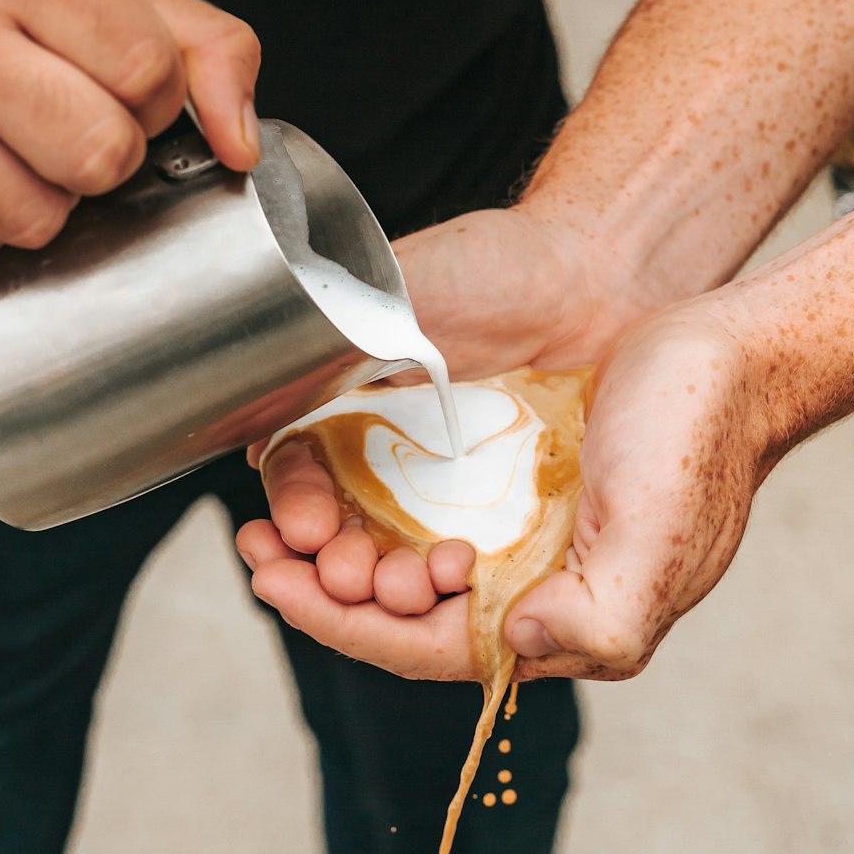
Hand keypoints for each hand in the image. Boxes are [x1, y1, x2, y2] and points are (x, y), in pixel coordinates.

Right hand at [0, 0, 260, 276]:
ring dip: (45, 203)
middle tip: (69, 124)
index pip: (146, 71)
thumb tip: (241, 147)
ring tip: (12, 148)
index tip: (121, 87)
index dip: (154, 99)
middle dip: (107, 156)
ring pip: (36, 222)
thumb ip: (208, 50)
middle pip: (99, 156)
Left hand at [239, 294, 767, 681]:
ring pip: (400, 554)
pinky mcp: (506, 470)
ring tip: (288, 514)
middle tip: (268, 542)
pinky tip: (326, 469)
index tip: (272, 583)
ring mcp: (517, 526)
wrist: (732, 347)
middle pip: (402, 610)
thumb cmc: (701, 439)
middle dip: (330, 584)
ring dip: (341, 541)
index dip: (342, 625)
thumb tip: (513, 643)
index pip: (429, 650)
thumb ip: (598, 613)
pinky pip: (417, 495)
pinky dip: (368, 491)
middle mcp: (531, 583)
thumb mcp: (656, 538)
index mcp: (563, 619)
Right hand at [244, 202, 657, 566]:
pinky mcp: (492, 510)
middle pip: (337, 533)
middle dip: (332, 566)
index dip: (292, 506)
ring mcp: (436, 486)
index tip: (301, 528)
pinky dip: (448, 579)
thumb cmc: (493, 266)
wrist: (589, 275)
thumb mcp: (395, 292)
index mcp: (337, 399)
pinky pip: (460, 556)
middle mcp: (379, 451)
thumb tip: (264, 423)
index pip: (294, 471)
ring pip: (394, 557)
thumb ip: (329, 347)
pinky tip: (454, 576)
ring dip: (386, 585)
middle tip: (348, 575)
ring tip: (402, 586)